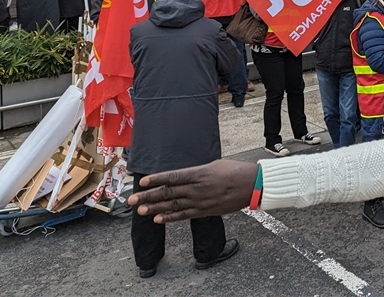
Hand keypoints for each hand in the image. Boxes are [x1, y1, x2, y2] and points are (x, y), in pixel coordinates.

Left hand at [128, 159, 258, 222]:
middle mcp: (196, 187)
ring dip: (154, 208)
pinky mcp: (205, 211)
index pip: (172, 177)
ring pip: (172, 205)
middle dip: (148, 197)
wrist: (252, 185)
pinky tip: (159, 219)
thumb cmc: (235, 170)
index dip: (155, 180)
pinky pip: (184, 215)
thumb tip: (186, 176)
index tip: (142, 182)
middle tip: (132, 201)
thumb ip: (198, 172)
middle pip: (167, 192)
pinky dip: (170, 217)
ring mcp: (200, 201)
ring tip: (140, 211)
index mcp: (198, 173)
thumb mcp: (215, 164)